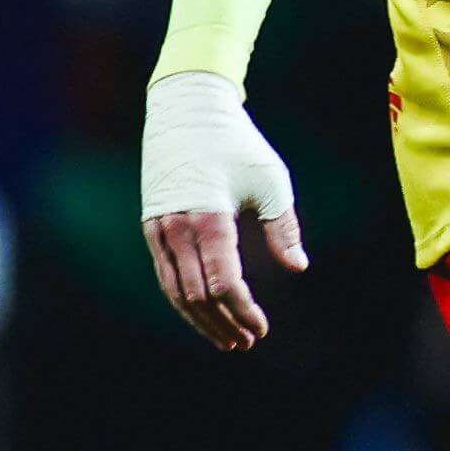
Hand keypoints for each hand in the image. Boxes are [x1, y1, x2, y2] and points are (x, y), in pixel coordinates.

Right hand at [139, 72, 304, 350]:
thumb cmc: (237, 143)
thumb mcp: (270, 181)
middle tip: (247, 341)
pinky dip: (183, 300)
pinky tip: (203, 312)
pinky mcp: (151, 226)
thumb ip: (283, 227)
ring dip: (201, 320)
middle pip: (197, 295)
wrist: (186, 108)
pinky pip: (165, 274)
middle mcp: (177, 228)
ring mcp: (159, 229)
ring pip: (175, 291)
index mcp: (209, 218)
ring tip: (227, 339)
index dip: (242, 311)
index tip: (262, 329)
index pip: (223, 283)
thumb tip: (298, 267)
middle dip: (223, 323)